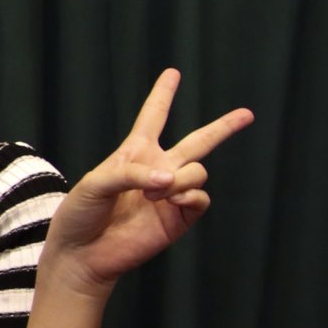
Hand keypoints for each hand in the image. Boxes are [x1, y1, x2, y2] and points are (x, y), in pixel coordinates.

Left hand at [45, 69, 252, 297]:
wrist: (82, 253)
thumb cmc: (81, 213)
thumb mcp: (95, 183)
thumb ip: (131, 174)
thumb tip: (170, 179)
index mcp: (134, 153)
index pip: (152, 117)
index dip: (163, 95)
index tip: (173, 73)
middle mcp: (157, 170)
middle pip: (198, 142)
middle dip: (224, 128)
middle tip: (247, 114)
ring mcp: (171, 194)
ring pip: (199, 170)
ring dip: (181, 177)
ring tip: (155, 192)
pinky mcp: (178, 218)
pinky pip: (200, 198)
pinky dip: (188, 194)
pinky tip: (170, 199)